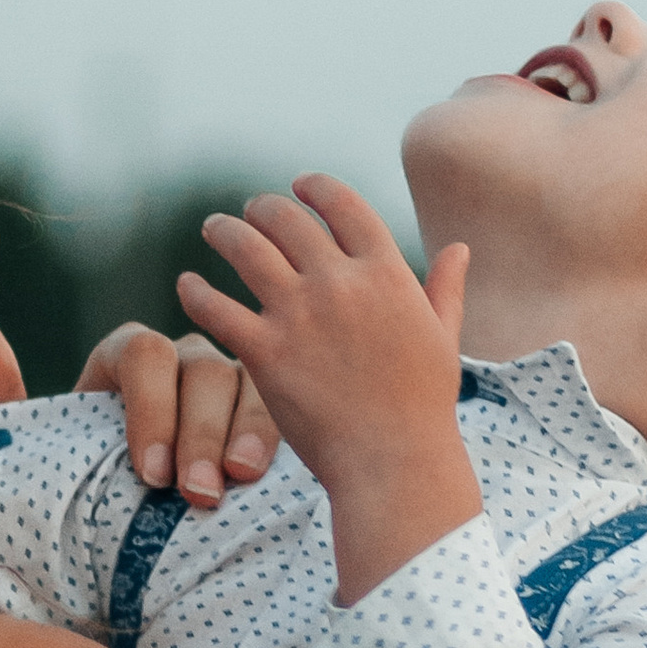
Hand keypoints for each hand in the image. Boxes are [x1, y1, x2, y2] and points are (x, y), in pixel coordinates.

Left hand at [0, 313, 280, 506]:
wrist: (118, 553)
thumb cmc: (71, 491)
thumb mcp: (28, 450)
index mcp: (126, 358)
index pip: (143, 353)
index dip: (149, 407)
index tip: (148, 473)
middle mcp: (185, 362)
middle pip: (201, 369)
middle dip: (198, 432)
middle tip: (193, 495)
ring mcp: (233, 390)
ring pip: (251, 386)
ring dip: (247, 433)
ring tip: (238, 484)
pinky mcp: (268, 424)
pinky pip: (287, 416)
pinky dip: (281, 442)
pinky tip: (273, 479)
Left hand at [178, 179, 480, 604]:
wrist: (394, 462)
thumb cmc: (423, 407)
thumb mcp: (443, 338)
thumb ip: (445, 289)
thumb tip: (459, 249)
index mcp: (386, 273)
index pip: (343, 205)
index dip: (316, 188)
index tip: (299, 186)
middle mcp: (340, 283)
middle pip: (287, 219)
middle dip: (264, 207)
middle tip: (250, 211)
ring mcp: (299, 314)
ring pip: (245, 248)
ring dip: (225, 230)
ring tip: (214, 227)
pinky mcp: (265, 351)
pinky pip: (216, 306)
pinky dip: (195, 291)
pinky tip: (186, 285)